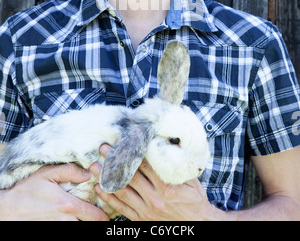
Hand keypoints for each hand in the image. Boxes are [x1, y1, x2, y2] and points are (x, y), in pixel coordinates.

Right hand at [0, 163, 109, 220]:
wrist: (9, 209)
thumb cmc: (28, 189)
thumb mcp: (48, 173)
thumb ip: (70, 171)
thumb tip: (88, 173)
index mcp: (68, 205)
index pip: (95, 215)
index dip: (105, 215)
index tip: (110, 211)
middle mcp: (66, 220)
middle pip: (90, 226)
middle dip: (99, 222)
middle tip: (104, 216)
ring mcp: (59, 228)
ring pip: (80, 229)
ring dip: (86, 223)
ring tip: (91, 217)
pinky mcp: (53, 231)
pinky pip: (69, 230)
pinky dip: (76, 224)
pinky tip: (77, 218)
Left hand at [90, 144, 220, 220]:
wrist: (198, 224)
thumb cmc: (195, 199)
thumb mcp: (190, 178)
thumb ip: (176, 162)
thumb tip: (164, 141)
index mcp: (166, 185)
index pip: (143, 164)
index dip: (130, 150)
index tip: (120, 138)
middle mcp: (154, 197)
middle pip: (129, 175)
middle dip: (114, 161)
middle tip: (102, 148)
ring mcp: (146, 209)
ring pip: (121, 191)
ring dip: (106, 178)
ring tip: (94, 166)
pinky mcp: (141, 219)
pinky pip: (120, 207)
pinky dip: (108, 198)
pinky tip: (99, 188)